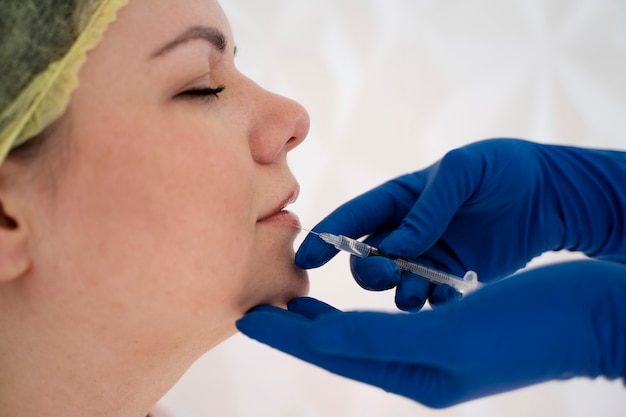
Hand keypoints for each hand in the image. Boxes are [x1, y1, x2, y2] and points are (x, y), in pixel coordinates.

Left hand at [237, 260, 625, 407]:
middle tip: (258, 308)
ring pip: (362, 335)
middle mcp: (421, 368)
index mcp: (417, 376)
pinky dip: (359, 310)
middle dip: (297, 330)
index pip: (335, 354)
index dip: (288, 337)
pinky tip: (349, 298)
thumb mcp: (450, 335)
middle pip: (342, 348)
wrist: (591, 312)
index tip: (246, 321)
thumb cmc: (529, 325)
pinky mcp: (450, 329)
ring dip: (325, 320)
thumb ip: (380, 339)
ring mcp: (435, 351)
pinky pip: (388, 322)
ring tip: (291, 301)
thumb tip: (319, 340)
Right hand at [296, 139, 625, 310]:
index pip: (352, 218)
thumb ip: (427, 208)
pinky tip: (444, 296)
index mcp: (399, 198)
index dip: (325, 238)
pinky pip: (427, 299)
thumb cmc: (502, 170)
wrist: (550, 196)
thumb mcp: (463, 173)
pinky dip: (428, 303)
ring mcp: (428, 257)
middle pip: (366, 259)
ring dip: (397, 291)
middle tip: (388, 272)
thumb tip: (395, 247)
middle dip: (367, 270)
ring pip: (393, 285)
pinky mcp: (452, 279)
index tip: (304, 259)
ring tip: (419, 291)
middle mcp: (406, 231)